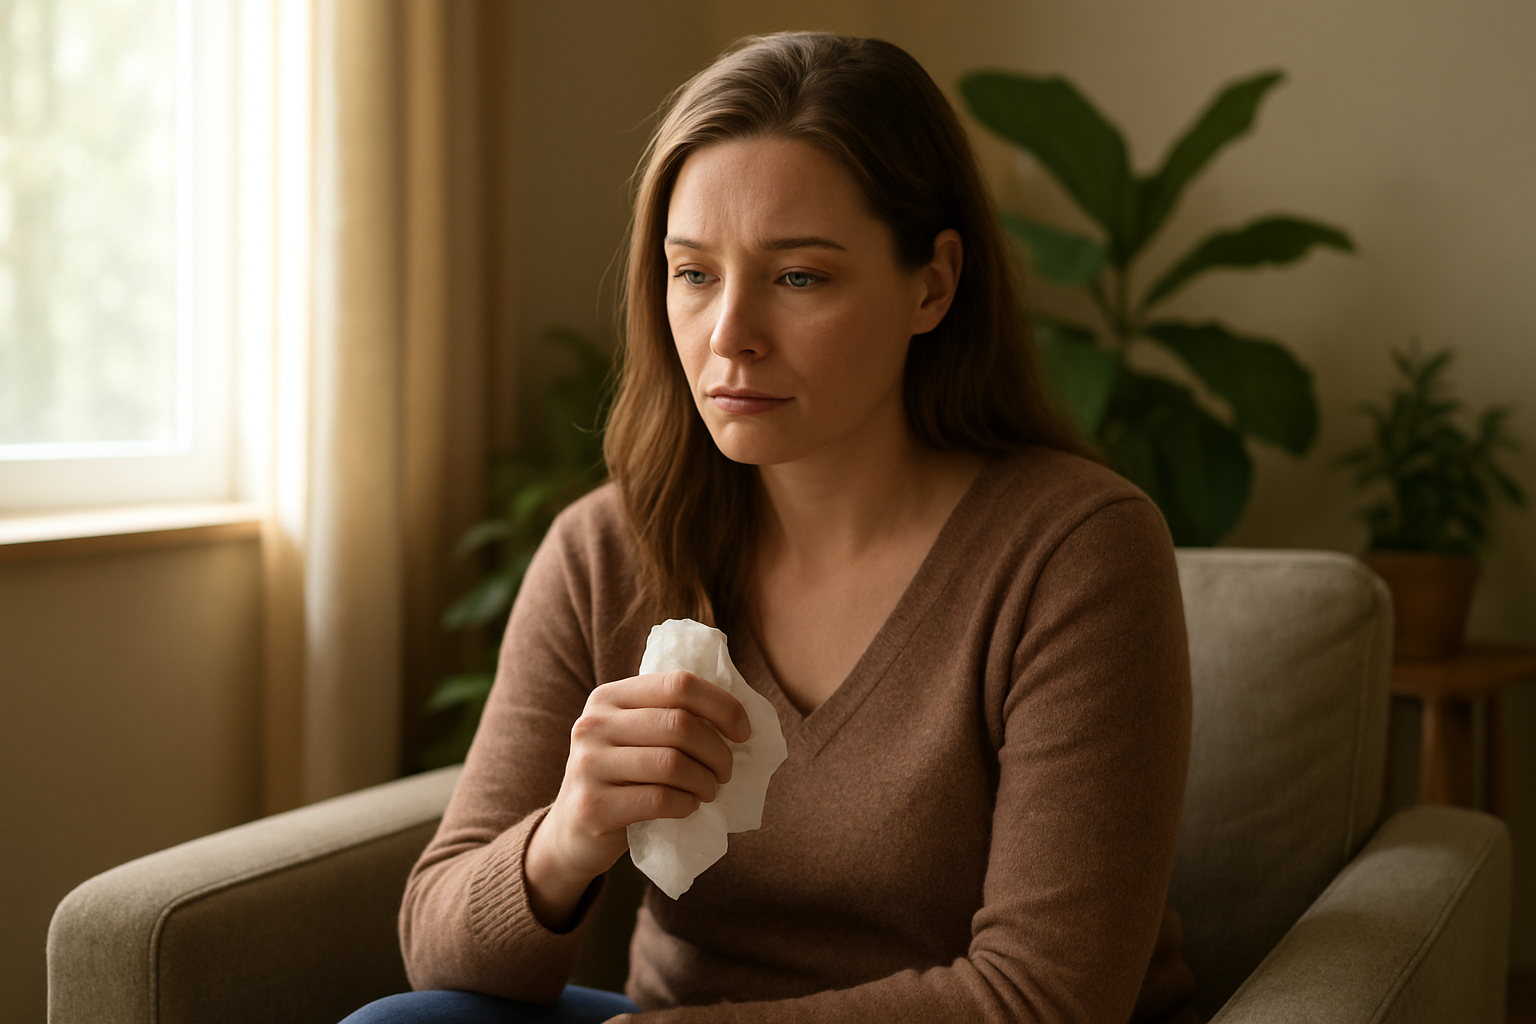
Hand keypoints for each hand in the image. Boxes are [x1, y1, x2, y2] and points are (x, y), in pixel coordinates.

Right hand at [525, 671, 751, 927]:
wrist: (572, 832)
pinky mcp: (592, 806)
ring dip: (705, 780)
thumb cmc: (621, 778)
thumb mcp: (633, 736)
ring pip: (673, 763)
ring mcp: (588, 765)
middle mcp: (593, 724)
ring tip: (709, 790)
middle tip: (725, 772)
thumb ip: (669, 715)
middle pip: (680, 724)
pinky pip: (659, 799)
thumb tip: (740, 714)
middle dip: (718, 750)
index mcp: (609, 697)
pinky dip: (687, 804)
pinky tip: (688, 807)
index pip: (679, 684)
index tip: (743, 732)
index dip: (722, 705)